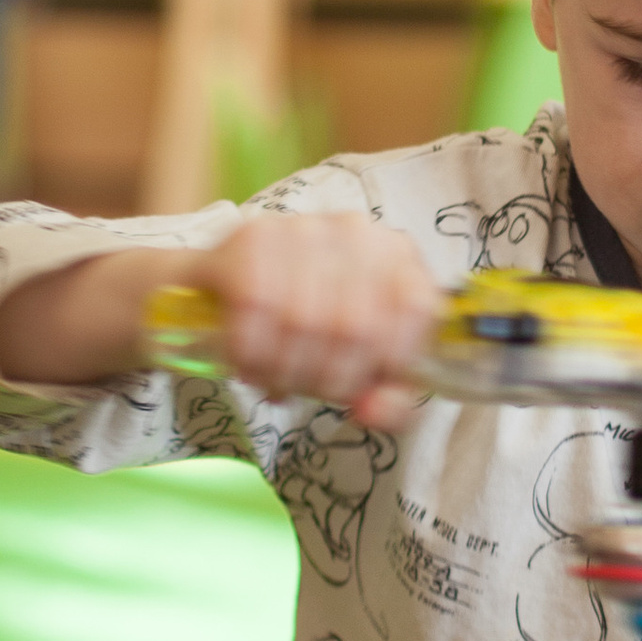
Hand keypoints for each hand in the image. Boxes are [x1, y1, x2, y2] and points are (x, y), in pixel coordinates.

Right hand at [187, 212, 443, 429]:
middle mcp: (356, 231)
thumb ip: (388, 399)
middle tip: (308, 392)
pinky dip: (250, 352)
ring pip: (304, 321)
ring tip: (276, 382)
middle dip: (328, 380)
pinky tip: (247, 363)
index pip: (415, 307)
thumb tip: (373, 412)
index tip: (361, 385)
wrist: (226, 288)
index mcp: (398, 255)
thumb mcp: (363, 365)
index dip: (386, 362)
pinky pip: (255, 308)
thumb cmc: (309, 326)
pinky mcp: (250, 239)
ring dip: (284, 372)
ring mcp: (303, 228)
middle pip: (356, 326)